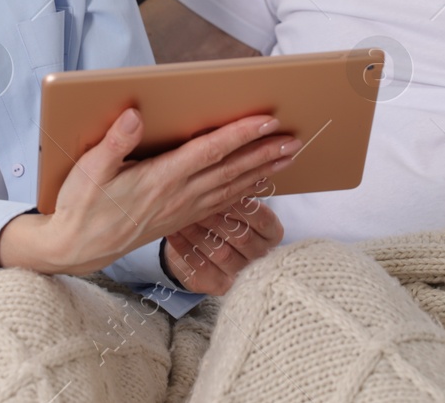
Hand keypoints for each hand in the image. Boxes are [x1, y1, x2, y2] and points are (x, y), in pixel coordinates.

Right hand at [0, 107, 299, 275]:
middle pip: (230, 170)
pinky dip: (245, 191)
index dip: (239, 135)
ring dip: (262, 170)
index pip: (208, 152)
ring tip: (289, 156)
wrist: (77, 248)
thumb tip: (135, 114)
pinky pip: (222, 202)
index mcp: (159, 178)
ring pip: (231, 187)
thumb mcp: (87, 171)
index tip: (266, 121)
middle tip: (294, 138)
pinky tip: (261, 183)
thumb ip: (113, 143)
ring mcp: (182, 210)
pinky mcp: (181, 219)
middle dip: (264, 152)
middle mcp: (178, 195)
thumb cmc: (81, 205)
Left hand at [161, 193, 284, 294]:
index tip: (222, 187)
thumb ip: (239, 183)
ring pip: (221, 252)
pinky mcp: (219, 286)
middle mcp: (262, 257)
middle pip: (241, 236)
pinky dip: (185, 247)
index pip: (262, 218)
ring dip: (198, 231)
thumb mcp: (233, 197)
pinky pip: (201, 267)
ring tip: (179, 212)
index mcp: (272, 233)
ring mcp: (242, 275)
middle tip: (194, 197)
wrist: (202, 244)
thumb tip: (236, 158)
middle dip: (216, 216)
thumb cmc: (221, 212)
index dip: (241, 203)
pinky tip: (172, 231)